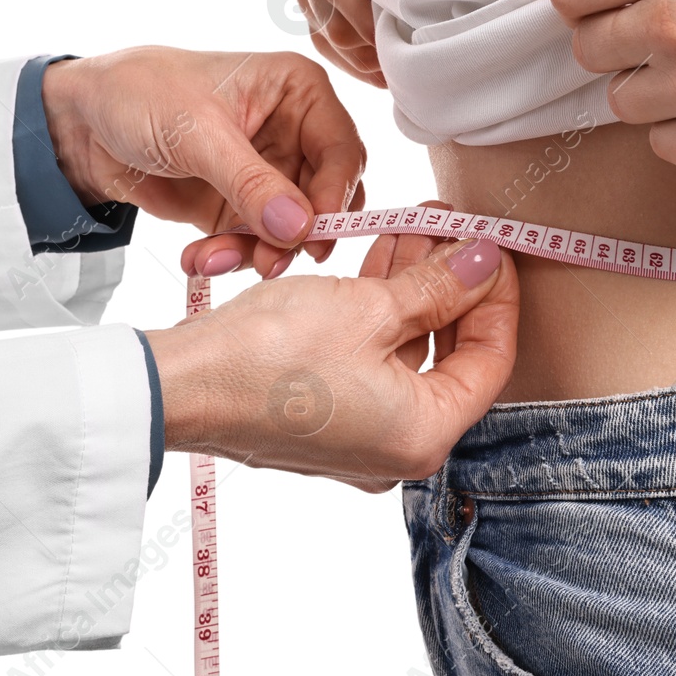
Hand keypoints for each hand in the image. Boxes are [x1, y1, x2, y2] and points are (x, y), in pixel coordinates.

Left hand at [41, 46, 365, 278]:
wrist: (84, 122)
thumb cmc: (141, 93)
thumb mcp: (197, 133)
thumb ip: (251, 182)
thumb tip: (298, 227)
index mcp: (299, 92)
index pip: (342, 150)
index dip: (334, 195)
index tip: (312, 234)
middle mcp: (296, 133)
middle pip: (327, 198)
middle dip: (294, 235)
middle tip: (266, 261)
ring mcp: (271, 174)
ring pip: (293, 230)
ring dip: (257, 253)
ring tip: (212, 258)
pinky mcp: (243, 207)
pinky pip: (257, 244)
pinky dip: (231, 258)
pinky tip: (197, 257)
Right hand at [145, 226, 518, 492]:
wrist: (177, 386)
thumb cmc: (268, 356)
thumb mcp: (368, 309)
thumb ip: (436, 288)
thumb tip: (482, 262)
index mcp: (423, 435)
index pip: (492, 360)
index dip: (498, 296)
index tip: (491, 246)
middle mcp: (396, 448)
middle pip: (452, 356)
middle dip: (455, 286)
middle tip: (454, 229)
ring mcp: (357, 436)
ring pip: (408, 352)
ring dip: (416, 290)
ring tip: (417, 227)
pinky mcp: (323, 416)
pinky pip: (371, 359)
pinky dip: (381, 312)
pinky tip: (379, 258)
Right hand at [290, 0, 396, 87]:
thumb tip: (389, 2)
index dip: (364, 16)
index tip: (397, 36)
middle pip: (329, 19)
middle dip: (370, 43)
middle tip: (411, 55)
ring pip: (327, 40)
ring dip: (367, 58)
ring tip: (404, 65)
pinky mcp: (313, 11)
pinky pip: (328, 49)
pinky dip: (359, 64)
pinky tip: (386, 70)